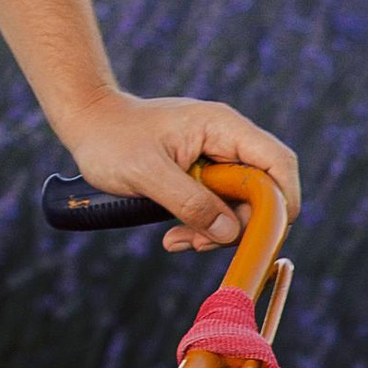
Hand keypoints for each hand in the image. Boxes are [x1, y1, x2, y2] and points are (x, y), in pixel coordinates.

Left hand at [55, 89, 300, 250]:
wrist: (85, 123)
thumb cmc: (109, 139)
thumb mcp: (145, 172)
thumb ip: (189, 201)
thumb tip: (230, 232)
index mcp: (222, 126)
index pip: (278, 163)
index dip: (282, 200)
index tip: (263, 235)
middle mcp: (226, 140)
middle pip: (262, 192)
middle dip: (240, 226)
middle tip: (202, 244)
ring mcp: (215, 158)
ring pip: (240, 205)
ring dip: (216, 231)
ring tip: (179, 241)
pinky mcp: (201, 175)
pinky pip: (217, 207)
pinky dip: (202, 226)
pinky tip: (173, 237)